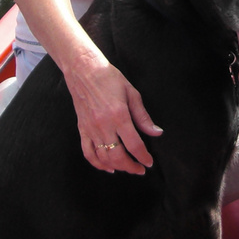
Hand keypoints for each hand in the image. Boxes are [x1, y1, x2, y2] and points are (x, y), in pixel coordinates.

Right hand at [65, 52, 161, 173]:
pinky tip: (107, 167)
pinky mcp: (82, 129)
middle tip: (140, 169)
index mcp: (119, 115)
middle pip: (118, 156)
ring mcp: (91, 129)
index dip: (143, 157)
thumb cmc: (108, 78)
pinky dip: (97, 164)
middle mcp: (103, 125)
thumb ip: (143, 116)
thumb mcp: (131, 93)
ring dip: (117, 167)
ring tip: (127, 168)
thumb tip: (156, 132)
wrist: (83, 70)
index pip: (134, 144)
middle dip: (131, 167)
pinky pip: (88, 152)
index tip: (149, 162)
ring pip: (103, 157)